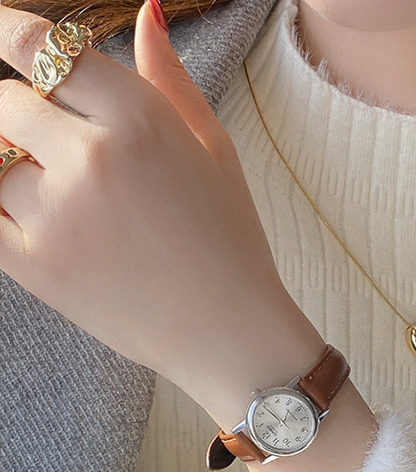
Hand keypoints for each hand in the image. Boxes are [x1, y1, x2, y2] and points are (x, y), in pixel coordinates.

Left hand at [0, 2, 323, 425]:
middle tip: (56, 144)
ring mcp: (56, 214)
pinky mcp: (35, 266)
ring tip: (70, 201)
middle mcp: (91, 157)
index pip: (36, 45)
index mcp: (140, 119)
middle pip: (4, 102)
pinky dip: (5, 210)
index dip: (3, 28)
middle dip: (22, 114)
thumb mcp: (216, 153)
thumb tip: (146, 16)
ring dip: (17, 168)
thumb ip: (170, 80)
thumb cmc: (231, 242)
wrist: (230, 333)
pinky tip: (38, 217)